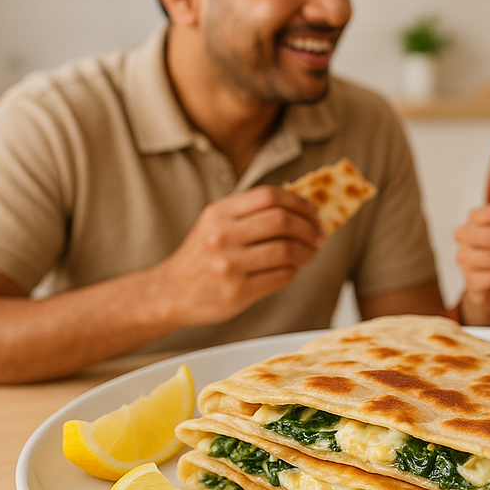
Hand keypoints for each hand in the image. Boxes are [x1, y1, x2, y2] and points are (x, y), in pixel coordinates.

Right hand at [151, 185, 324, 326]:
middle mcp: (222, 236)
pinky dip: (294, 271)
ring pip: (286, 250)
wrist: (171, 293)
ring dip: (307, 252)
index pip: (269, 196)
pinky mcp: (238, 292)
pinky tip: (292, 269)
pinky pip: (281, 276)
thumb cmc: (201, 256)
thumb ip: (250, 213)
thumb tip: (303, 211)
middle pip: (282, 221)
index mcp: (218, 213)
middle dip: (308, 228)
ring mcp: (229, 265)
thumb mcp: (216, 224)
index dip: (298, 203)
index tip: (313, 212)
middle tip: (319, 235)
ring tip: (310, 254)